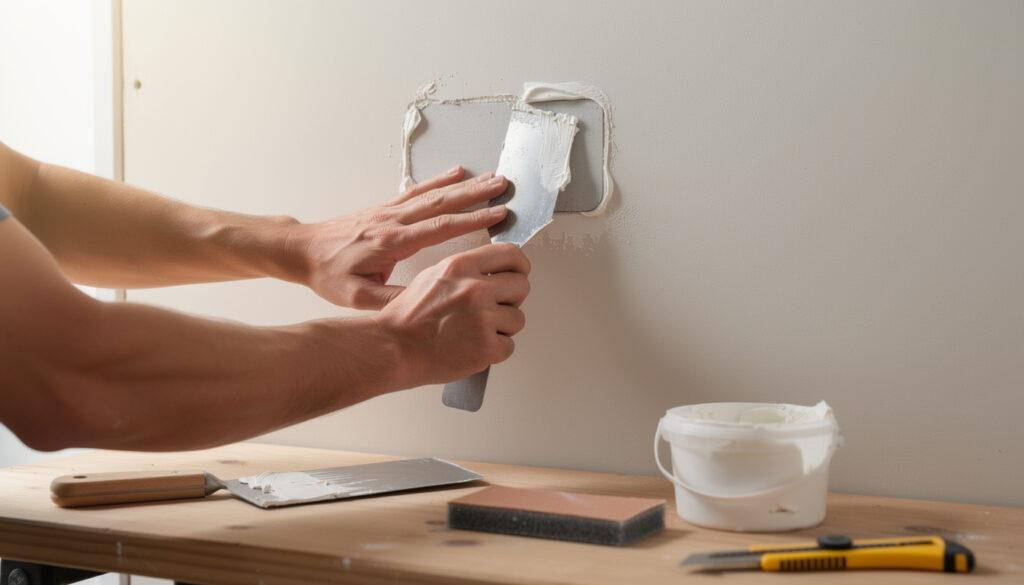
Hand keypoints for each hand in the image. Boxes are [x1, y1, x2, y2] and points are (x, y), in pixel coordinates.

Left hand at [291, 167, 508, 308]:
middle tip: (503, 186)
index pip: (439, 228)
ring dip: (463, 185)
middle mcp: (392, 221)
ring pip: (432, 194)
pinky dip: (438, 181)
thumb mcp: (357, 298)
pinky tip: (455, 173)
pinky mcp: (384, 209)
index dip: (471, 220)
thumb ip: (393, 301)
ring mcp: (388, 211)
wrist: (301, 251)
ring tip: (490, 178)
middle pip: (442, 203)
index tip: (497, 214)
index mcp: (390, 243)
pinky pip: (416, 191)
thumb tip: (427, 304)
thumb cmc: (327, 274)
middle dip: (476, 194)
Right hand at [372, 243, 529, 386]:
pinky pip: (509, 346)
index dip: (520, 266)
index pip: (511, 254)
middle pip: (522, 286)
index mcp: (461, 267)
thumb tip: (492, 271)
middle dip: (512, 299)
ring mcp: (482, 318)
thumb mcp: (433, 276)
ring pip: (518, 318)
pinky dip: (495, 350)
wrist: (394, 349)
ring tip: (476, 331)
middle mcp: (474, 289)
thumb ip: (466, 271)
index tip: (520, 273)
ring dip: (502, 327)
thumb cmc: (407, 318)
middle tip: (494, 309)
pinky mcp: (486, 347)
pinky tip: (474, 347)